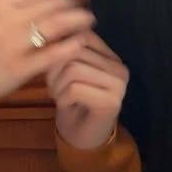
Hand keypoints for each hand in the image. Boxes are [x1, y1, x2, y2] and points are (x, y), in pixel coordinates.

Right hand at [0, 0, 95, 101]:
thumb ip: (24, 4)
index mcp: (0, 2)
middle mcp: (6, 19)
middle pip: (53, 4)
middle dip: (76, 4)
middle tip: (88, 7)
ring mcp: (13, 44)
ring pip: (56, 24)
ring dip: (78, 19)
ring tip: (90, 20)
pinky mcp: (20, 67)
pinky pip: (53, 53)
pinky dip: (71, 45)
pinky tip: (81, 42)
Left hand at [46, 31, 128, 149]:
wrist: (82, 139)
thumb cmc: (73, 103)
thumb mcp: (68, 71)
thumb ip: (67, 52)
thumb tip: (51, 31)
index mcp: (111, 56)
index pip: (83, 36)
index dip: (60, 48)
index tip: (55, 68)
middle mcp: (120, 67)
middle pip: (76, 50)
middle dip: (55, 69)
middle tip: (54, 86)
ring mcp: (119, 85)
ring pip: (73, 68)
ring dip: (57, 85)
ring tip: (60, 95)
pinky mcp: (112, 102)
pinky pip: (74, 88)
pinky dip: (62, 97)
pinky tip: (66, 105)